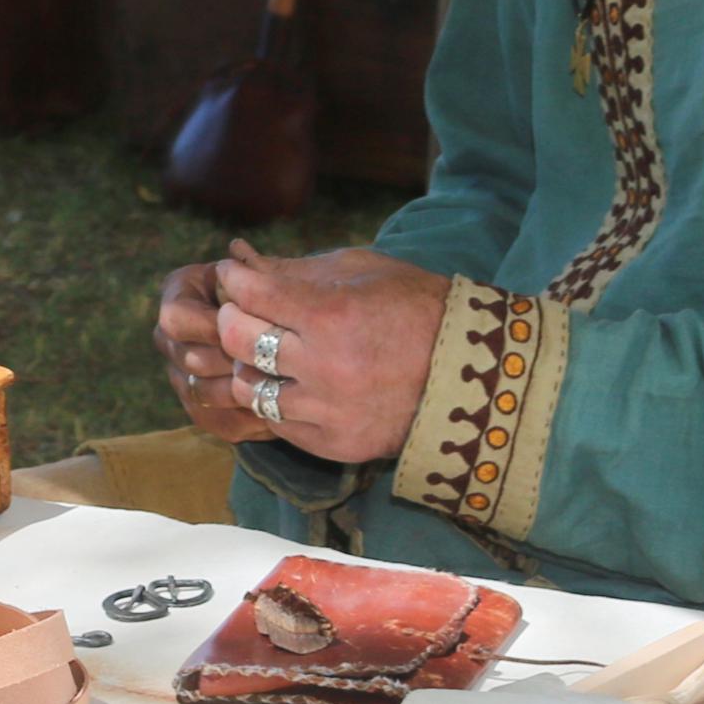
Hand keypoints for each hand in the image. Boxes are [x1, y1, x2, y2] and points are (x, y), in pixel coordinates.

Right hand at [152, 257, 273, 440]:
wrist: (276, 330)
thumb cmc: (272, 295)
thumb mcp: (264, 275)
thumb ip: (253, 268)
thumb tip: (238, 249)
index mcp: (177, 296)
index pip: (176, 317)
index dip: (212, 327)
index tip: (250, 329)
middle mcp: (168, 336)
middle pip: (188, 359)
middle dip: (233, 364)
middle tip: (273, 366)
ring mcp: (178, 373)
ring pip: (200, 395)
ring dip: (240, 394)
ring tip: (278, 393)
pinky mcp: (196, 407)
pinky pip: (213, 422)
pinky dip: (245, 421)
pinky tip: (278, 415)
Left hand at [210, 243, 452, 464]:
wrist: (472, 372)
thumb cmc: (415, 307)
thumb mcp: (360, 270)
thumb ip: (296, 269)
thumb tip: (241, 260)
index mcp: (330, 315)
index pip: (249, 293)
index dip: (233, 279)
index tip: (235, 276)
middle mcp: (323, 366)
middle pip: (236, 340)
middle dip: (231, 318)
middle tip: (242, 310)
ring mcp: (328, 410)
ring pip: (248, 389)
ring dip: (248, 366)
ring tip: (265, 353)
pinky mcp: (335, 443)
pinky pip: (277, 423)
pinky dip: (276, 401)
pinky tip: (291, 384)